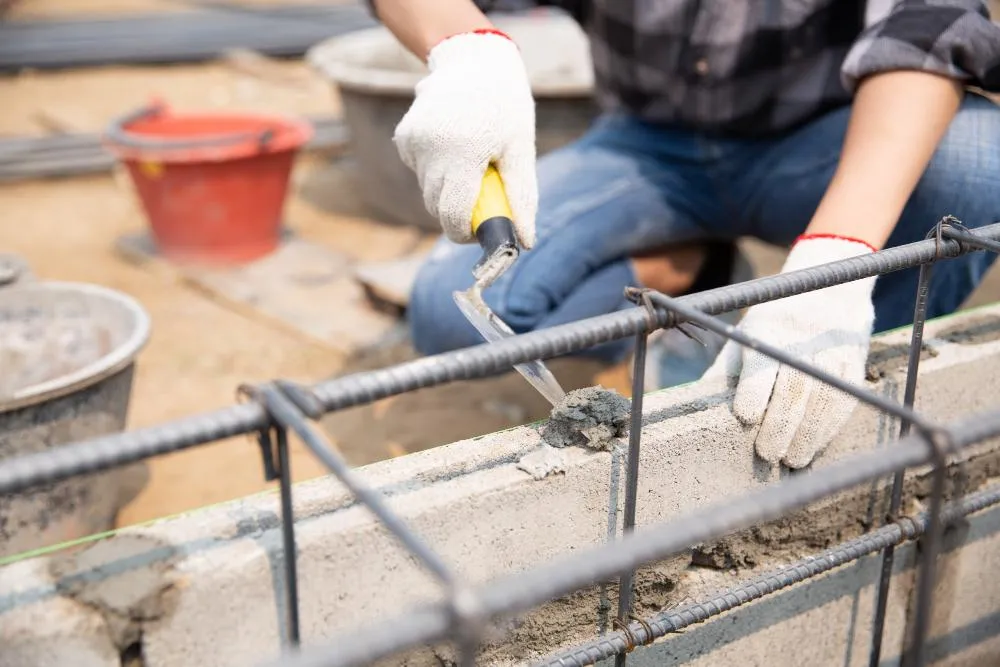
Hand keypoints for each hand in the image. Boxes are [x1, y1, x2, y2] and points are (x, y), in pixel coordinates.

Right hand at [393, 30, 537, 247]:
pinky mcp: (404, 137)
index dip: (464, 233)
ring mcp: (413, 142)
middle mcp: (432, 149)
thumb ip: (521, 197)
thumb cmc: (505, 107)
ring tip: (469, 162)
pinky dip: (435, 170)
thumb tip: (525, 241)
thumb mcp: (520, 150)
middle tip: (482, 196)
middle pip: (436, 207)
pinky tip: (452, 147)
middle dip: (457, 213)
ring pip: (427, 190)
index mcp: (463, 153)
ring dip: (447, 189)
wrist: (474, 60)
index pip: (452, 215)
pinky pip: (419, 171)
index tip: (479, 232)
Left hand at [704, 235, 877, 468]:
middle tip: (768, 454)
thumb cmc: (772, 324)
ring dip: (808, 435)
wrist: (829, 290)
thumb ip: (726, 371)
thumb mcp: (744, 336)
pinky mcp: (854, 362)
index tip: (746, 418)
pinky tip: (815, 446)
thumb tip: (697, 407)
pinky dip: (830, 428)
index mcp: (768, 328)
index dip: (755, 392)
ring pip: (824, 397)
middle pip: (794, 387)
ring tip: (792, 460)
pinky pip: (845, 400)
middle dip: (781, 425)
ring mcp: (832, 350)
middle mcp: (803, 338)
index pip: (762, 363)